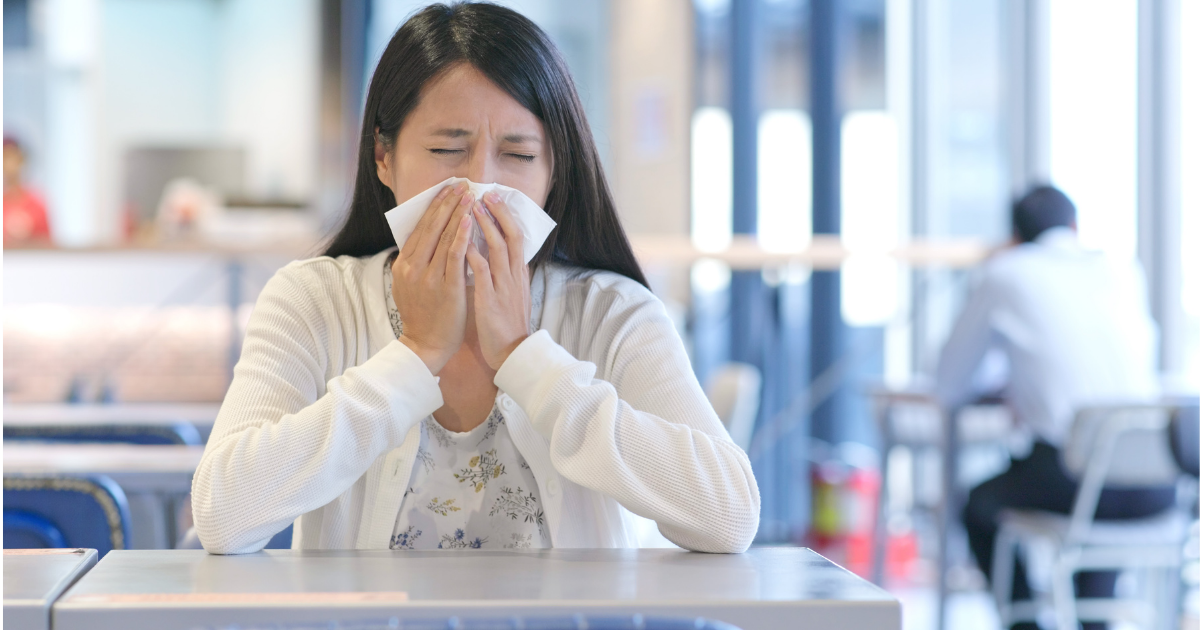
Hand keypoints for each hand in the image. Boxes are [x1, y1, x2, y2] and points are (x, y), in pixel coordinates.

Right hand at [392, 182, 474, 373]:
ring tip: (469, 196)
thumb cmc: (423, 315)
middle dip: (447, 203)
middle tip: (461, 184)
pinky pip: (454, 257)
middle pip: (431, 227)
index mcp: (403, 265)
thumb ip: (418, 262)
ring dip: (457, 213)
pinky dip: (461, 237)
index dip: (434, 206)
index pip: (420, 227)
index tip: (447, 189)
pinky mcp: (446, 288)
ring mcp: (428, 277)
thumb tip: (429, 239)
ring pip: (443, 238)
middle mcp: (412, 267)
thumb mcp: (411, 284)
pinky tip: (469, 221)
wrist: (425, 345)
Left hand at [466, 191, 531, 370]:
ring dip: (485, 226)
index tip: (493, 198)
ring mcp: (504, 286)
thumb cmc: (506, 324)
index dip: (505, 216)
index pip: (516, 237)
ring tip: (473, 208)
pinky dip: (473, 255)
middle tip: (485, 193)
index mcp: (518, 274)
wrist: (512, 352)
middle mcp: (514, 276)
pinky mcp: (491, 299)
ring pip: (498, 249)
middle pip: (510, 236)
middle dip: (498, 213)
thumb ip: (503, 273)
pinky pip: (482, 272)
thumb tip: (492, 254)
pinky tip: (462, 242)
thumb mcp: (510, 294)